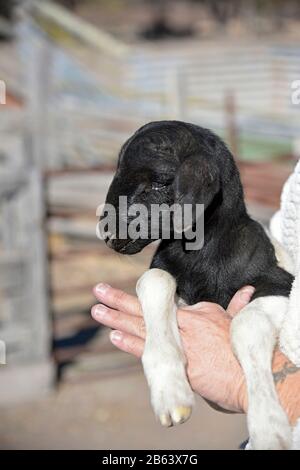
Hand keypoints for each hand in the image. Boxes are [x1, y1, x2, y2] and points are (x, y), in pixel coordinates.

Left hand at [91, 284, 254, 413]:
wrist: (249, 376)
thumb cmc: (242, 352)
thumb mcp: (238, 323)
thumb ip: (236, 306)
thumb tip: (246, 292)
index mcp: (196, 314)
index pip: (164, 304)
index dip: (146, 299)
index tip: (131, 296)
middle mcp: (183, 326)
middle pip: (147, 310)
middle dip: (121, 299)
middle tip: (99, 290)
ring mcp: (178, 344)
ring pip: (142, 327)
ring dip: (117, 318)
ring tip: (97, 309)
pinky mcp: (176, 363)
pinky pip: (148, 351)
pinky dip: (130, 343)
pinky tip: (114, 335)